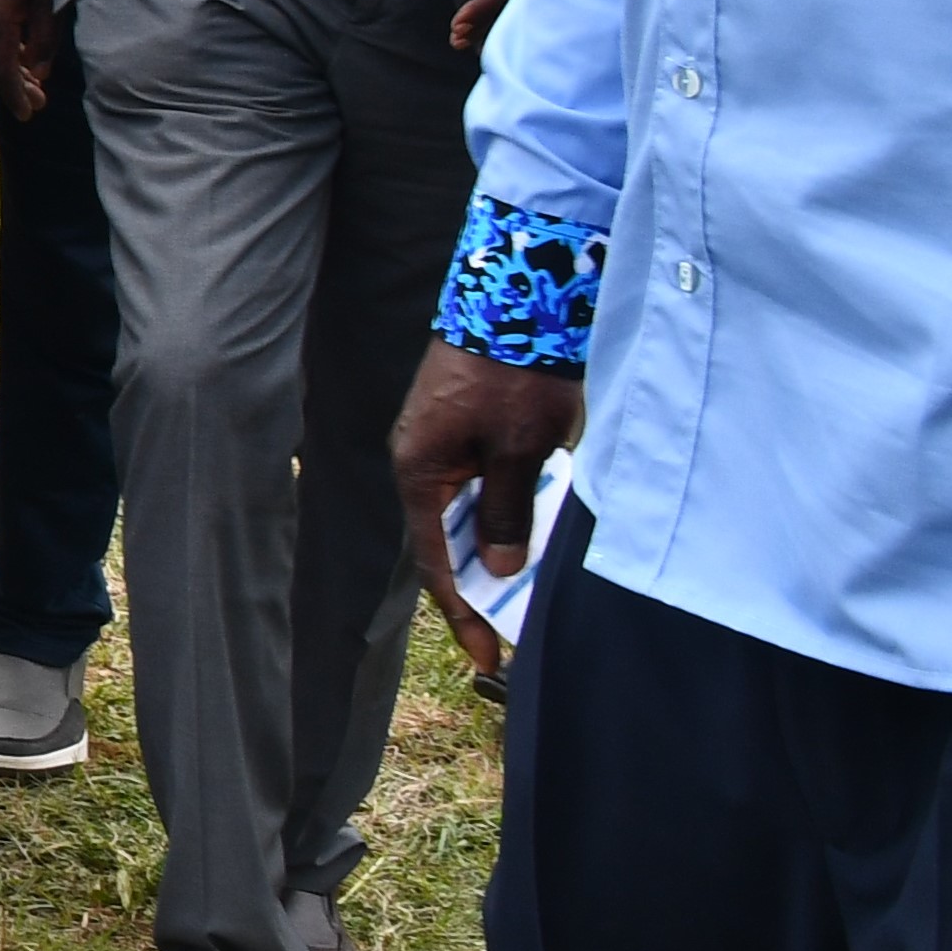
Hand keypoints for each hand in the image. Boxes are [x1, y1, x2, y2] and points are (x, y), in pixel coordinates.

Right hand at [0, 0, 56, 120]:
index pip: (1, 71)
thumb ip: (45, 39)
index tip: (28, 114)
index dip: (15, 95)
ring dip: (7, 64)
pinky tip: (19, 44)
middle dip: (12, 84)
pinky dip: (1, 44)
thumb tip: (40, 71)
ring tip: (32, 76)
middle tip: (37, 101)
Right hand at [393, 336, 581, 680]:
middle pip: (447, 539)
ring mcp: (439, 440)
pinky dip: (502, 512)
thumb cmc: (514, 374)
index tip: (489, 655)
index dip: (463, 611)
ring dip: (495, 545)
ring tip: (529, 582)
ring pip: (465, 511)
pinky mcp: (462, 425)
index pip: (438, 560)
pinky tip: (531, 524)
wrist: (517, 296)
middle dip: (480, 584)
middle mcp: (420, 459)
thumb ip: (506, 514)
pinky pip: (477, 484)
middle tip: (515, 628)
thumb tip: (500, 569)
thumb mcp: (519, 452)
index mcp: (420, 470)